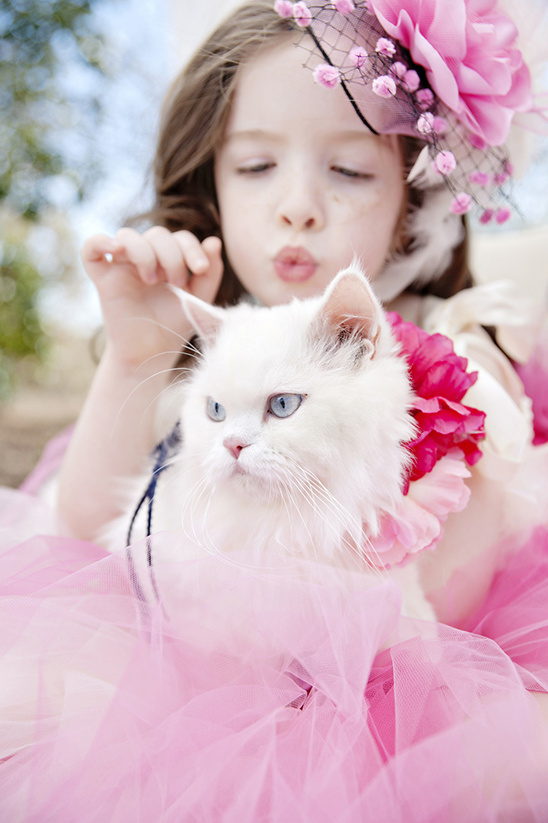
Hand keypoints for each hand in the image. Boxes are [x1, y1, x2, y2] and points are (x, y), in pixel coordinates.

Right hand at [82, 227, 223, 371]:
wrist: (152, 352)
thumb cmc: (175, 324)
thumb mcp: (200, 299)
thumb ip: (210, 272)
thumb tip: (214, 241)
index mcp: (169, 259)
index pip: (179, 237)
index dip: (192, 247)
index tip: (200, 270)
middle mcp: (145, 257)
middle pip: (156, 234)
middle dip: (171, 255)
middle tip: (176, 282)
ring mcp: (122, 265)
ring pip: (127, 236)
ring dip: (144, 252)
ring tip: (152, 280)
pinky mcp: (102, 278)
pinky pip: (91, 248)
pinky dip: (100, 242)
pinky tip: (116, 250)